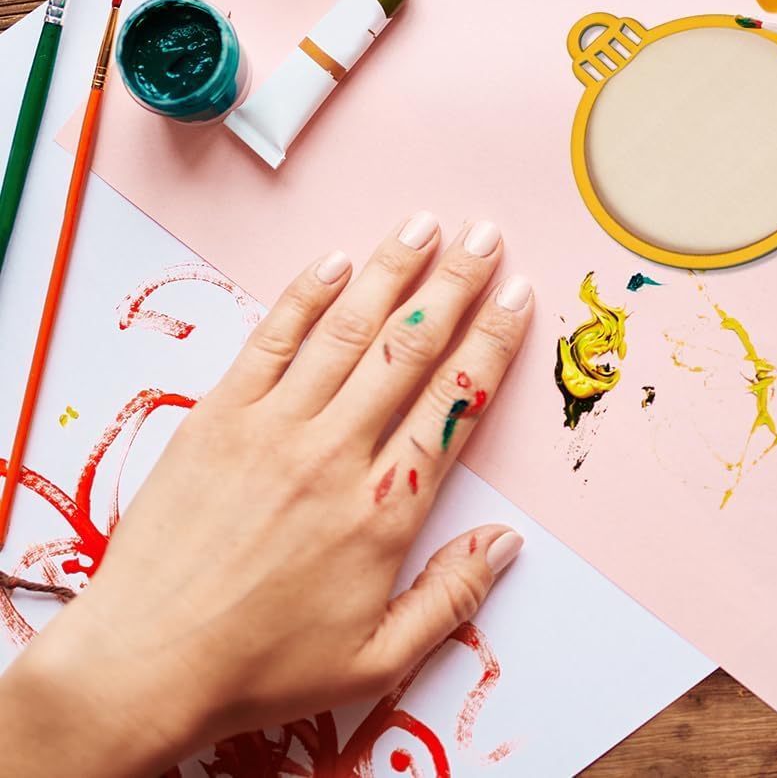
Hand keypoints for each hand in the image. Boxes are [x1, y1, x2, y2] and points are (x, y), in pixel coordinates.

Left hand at [0, 211, 533, 777]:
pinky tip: (336, 261)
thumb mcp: (373, 661)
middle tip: (485, 234)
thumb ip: (450, 598)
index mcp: (383, 512)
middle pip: (411, 349)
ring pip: (348, 331)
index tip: (518, 294)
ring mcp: (273, 429)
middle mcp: (336, 455)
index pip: (454, 402)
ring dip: (392, 271)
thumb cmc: (258, 671)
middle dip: (455, 284)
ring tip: (425, 224)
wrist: (139, 669)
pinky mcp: (217, 419)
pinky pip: (270, 341)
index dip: (493, 340)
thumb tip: (508, 542)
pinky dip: (305, 297)